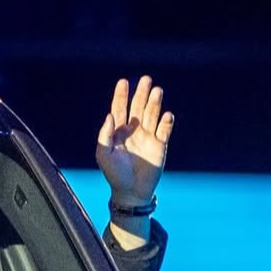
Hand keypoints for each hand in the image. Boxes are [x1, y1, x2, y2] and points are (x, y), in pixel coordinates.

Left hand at [96, 76, 174, 207]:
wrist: (131, 192)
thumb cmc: (114, 175)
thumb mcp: (103, 155)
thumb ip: (104, 135)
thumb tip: (110, 115)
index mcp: (119, 132)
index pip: (120, 109)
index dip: (121, 95)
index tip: (123, 82)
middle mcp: (134, 131)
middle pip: (139, 107)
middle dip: (142, 93)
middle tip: (146, 79)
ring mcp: (148, 137)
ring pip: (152, 115)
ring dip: (155, 103)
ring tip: (157, 90)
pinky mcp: (160, 146)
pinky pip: (164, 131)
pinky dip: (166, 123)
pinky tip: (166, 115)